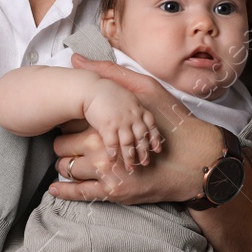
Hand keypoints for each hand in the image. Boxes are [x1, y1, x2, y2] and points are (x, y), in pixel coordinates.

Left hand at [49, 55, 221, 204]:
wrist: (197, 158)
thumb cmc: (173, 121)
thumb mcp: (146, 89)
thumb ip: (111, 75)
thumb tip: (77, 58)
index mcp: (107, 122)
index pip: (68, 122)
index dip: (66, 122)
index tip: (69, 124)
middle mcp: (102, 149)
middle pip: (62, 147)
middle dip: (62, 145)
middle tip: (64, 144)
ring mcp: (107, 173)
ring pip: (68, 170)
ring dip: (64, 166)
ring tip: (66, 162)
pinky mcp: (114, 192)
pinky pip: (79, 193)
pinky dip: (64, 191)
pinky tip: (55, 188)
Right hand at [82, 79, 162, 171]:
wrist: (91, 89)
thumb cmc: (107, 93)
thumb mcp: (127, 97)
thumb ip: (135, 109)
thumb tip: (139, 118)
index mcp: (138, 109)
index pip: (151, 126)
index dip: (155, 138)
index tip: (157, 150)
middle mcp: (132, 116)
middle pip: (141, 137)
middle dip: (144, 152)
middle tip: (145, 163)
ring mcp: (120, 122)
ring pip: (129, 143)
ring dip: (130, 157)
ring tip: (130, 168)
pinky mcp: (107, 126)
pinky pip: (112, 143)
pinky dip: (113, 153)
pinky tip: (112, 160)